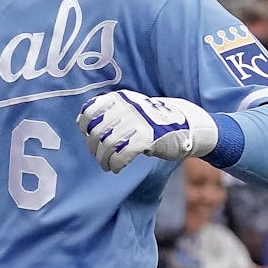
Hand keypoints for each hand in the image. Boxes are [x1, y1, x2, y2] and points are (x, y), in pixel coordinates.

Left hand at [77, 90, 218, 173]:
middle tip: (98, 156)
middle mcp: (126, 107)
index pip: (90, 111)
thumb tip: (82, 123)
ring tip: (107, 165)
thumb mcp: (130, 107)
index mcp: (120, 98)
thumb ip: (110, 112)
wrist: (185, 123)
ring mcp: (137, 122)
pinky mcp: (146, 137)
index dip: (84, 126)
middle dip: (94, 148)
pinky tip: (117, 168)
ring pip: (108, 145)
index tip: (87, 136)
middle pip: (97, 132)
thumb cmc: (151, 119)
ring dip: (104, 159)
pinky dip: (116, 164)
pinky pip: (122, 154)